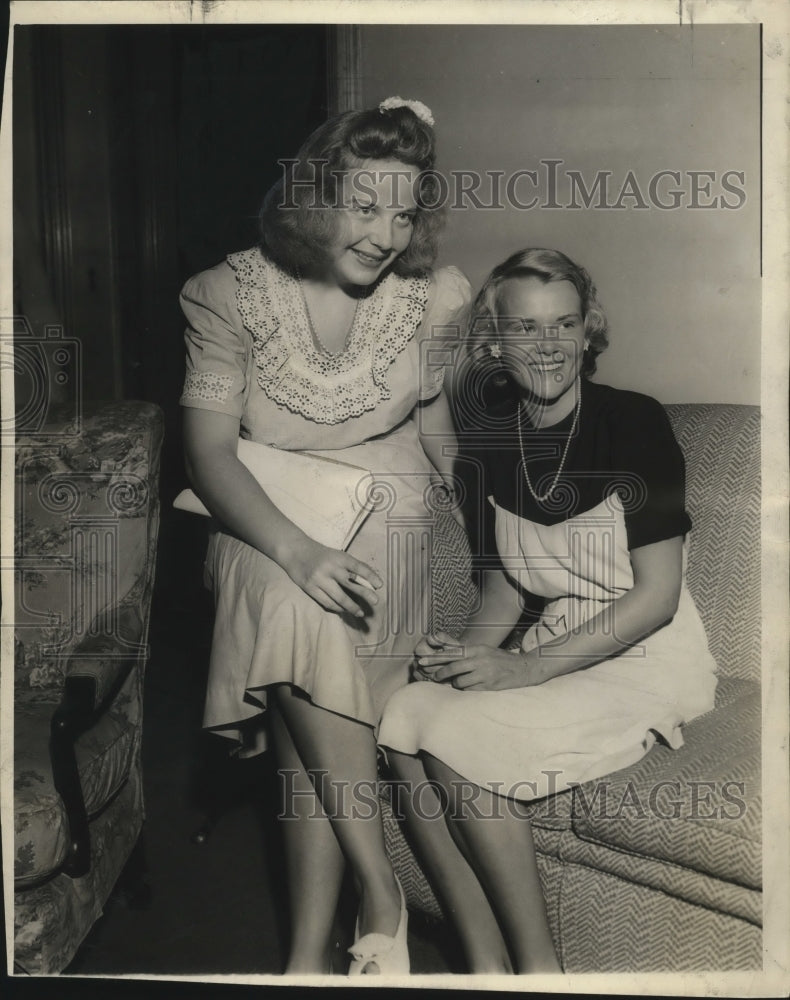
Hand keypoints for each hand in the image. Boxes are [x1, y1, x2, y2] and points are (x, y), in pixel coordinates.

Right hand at [283, 537, 382, 616]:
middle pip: (350, 584)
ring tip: (359, 612)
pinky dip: (337, 608)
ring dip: (351, 607)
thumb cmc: (321, 554)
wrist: (294, 551)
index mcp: (339, 557)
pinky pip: (327, 602)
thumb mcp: (337, 555)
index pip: (357, 567)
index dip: (370, 576)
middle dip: (364, 594)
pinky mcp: (310, 588)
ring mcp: (319, 579)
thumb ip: (351, 566)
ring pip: (339, 597)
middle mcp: (330, 568)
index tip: (379, 585)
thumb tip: (370, 580)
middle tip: (375, 601)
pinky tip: (343, 610)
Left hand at [415, 635, 542, 689]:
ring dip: (457, 684)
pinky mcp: (490, 686)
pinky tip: (472, 686)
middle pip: (453, 668)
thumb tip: (439, 641)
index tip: (421, 661)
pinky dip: (467, 690)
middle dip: (441, 673)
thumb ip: (461, 648)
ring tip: (462, 681)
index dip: (435, 657)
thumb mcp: (482, 649)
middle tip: (435, 676)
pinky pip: (470, 690)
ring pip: (460, 682)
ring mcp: (485, 674)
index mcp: (477, 649)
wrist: (524, 669)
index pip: (452, 652)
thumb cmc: (498, 659)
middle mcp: (480, 660)